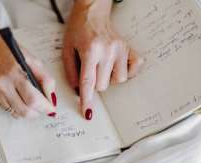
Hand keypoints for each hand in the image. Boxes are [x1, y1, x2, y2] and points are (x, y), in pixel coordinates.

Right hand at [0, 33, 56, 118]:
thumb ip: (44, 78)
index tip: (51, 108)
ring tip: (33, 105)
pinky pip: (8, 109)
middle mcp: (5, 84)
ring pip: (16, 113)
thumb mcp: (31, 59)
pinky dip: (18, 109)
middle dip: (37, 112)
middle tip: (43, 108)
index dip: (45, 107)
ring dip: (28, 112)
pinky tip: (22, 101)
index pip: (33, 99)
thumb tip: (51, 96)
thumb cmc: (8, 50)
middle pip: (24, 110)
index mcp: (16, 73)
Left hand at [62, 0, 143, 119]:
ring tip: (101, 65)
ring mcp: (120, 49)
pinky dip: (126, 71)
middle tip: (90, 69)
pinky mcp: (129, 48)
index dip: (87, 100)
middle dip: (94, 83)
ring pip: (118, 80)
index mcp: (90, 51)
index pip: (88, 82)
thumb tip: (78, 92)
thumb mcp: (67, 50)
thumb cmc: (77, 30)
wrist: (92, 11)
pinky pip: (134, 68)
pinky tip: (116, 65)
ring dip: (108, 78)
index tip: (87, 113)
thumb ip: (70, 72)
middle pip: (103, 85)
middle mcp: (107, 50)